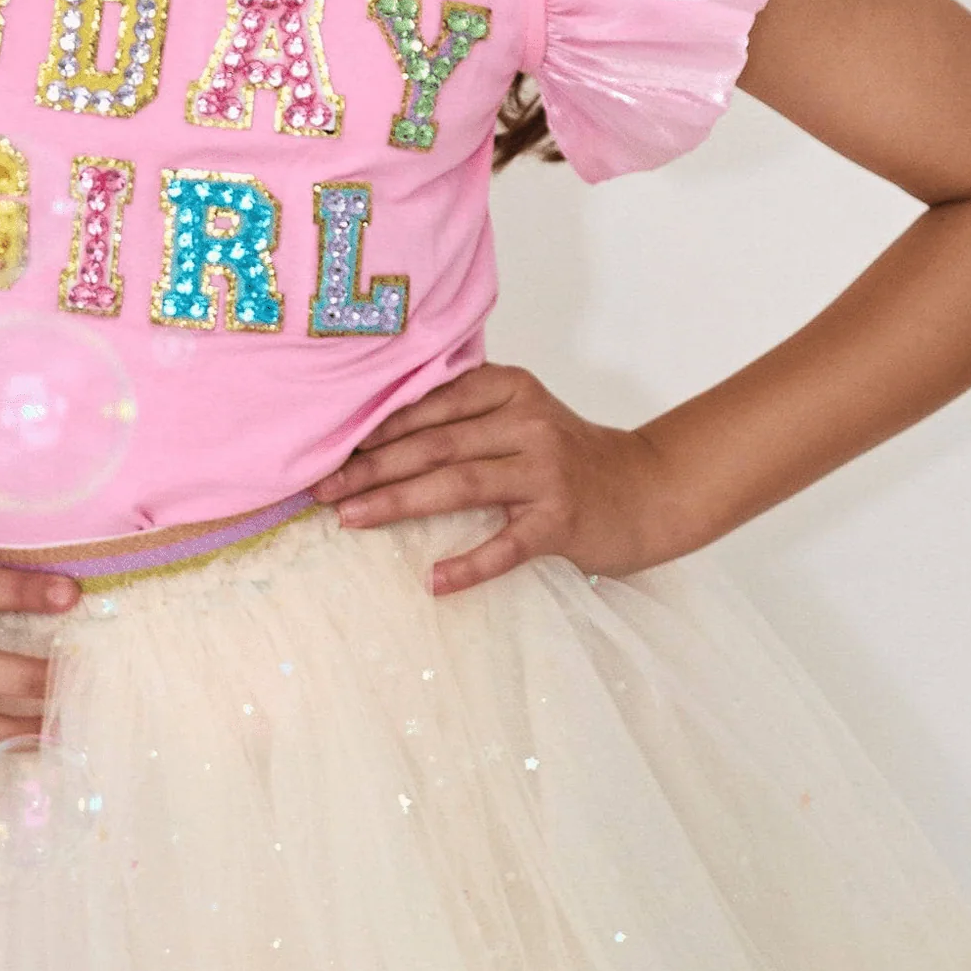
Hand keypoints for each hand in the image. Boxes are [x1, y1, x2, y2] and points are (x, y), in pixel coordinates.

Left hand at [310, 363, 685, 596]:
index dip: (375, 428)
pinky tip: (433, 581)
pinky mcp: (562, 519)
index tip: (329, 449)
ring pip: (458, 484)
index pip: (430, 404)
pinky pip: (507, 545)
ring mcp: (546, 470)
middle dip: (371, 467)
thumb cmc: (568, 456)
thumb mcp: (519, 417)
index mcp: (509, 388)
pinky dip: (469, 564)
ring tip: (351, 519)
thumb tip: (374, 438)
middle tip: (322, 490)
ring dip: (397, 503)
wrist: (647, 489)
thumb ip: (464, 416)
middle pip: (434, 443)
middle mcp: (527, 421)